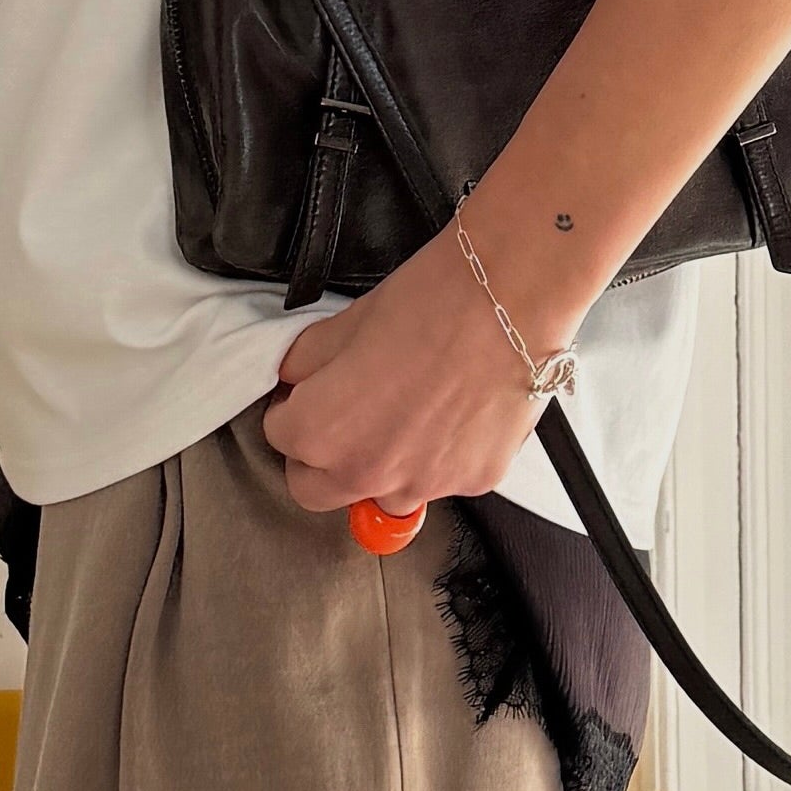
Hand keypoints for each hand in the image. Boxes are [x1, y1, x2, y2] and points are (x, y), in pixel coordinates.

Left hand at [260, 225, 564, 514]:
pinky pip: (440, 482)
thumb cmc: (433, 301)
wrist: (510, 297)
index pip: (280, 437)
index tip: (307, 395)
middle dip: (318, 457)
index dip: (291, 408)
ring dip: (380, 465)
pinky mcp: (474, 480)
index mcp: (322, 433)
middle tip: (340, 418)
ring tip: (405, 412)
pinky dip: (437, 458)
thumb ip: (306, 363)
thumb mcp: (344, 324)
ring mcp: (426, 484)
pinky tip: (450, 413)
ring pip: (381, 494)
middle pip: (316, 489)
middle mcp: (370, 472)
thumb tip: (296, 379)